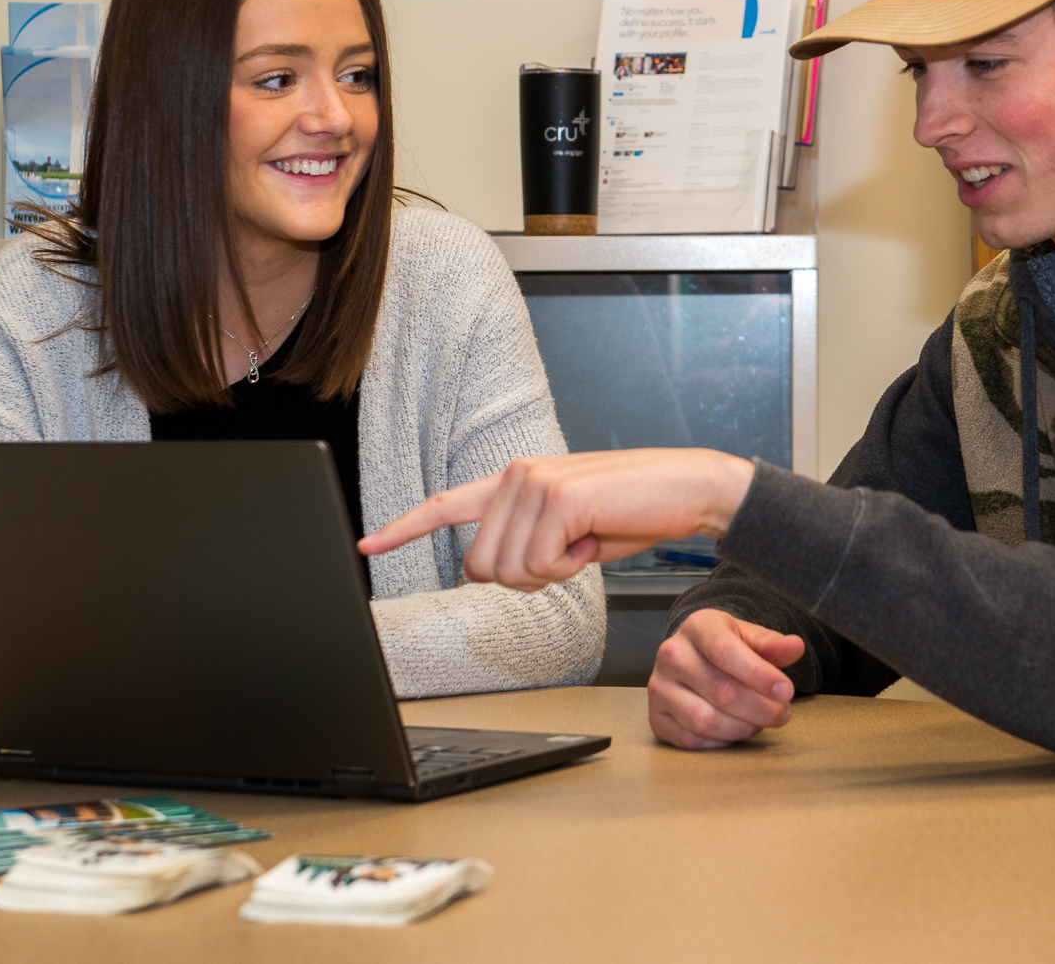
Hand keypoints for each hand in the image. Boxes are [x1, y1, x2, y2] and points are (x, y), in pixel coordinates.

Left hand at [358, 448, 754, 591]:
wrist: (686, 489)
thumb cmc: (632, 512)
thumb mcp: (569, 530)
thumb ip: (526, 541)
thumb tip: (493, 571)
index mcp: (513, 481)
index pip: (446, 505)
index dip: (404, 527)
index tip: (368, 542)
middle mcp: (516, 475)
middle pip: (481, 567)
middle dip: (525, 579)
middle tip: (568, 555)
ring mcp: (535, 482)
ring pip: (509, 572)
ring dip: (553, 574)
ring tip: (586, 541)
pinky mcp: (559, 498)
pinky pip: (542, 565)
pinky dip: (571, 568)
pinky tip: (595, 538)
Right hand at [649, 609, 805, 748]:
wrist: (692, 656)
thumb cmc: (724, 647)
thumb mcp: (749, 636)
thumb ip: (772, 644)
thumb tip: (796, 647)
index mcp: (697, 626)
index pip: (726, 652)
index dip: (760, 675)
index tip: (786, 691)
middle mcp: (671, 655)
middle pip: (722, 692)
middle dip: (761, 709)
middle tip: (782, 713)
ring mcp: (659, 688)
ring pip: (706, 720)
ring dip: (743, 727)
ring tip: (760, 721)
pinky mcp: (656, 718)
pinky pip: (692, 740)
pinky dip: (721, 741)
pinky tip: (736, 729)